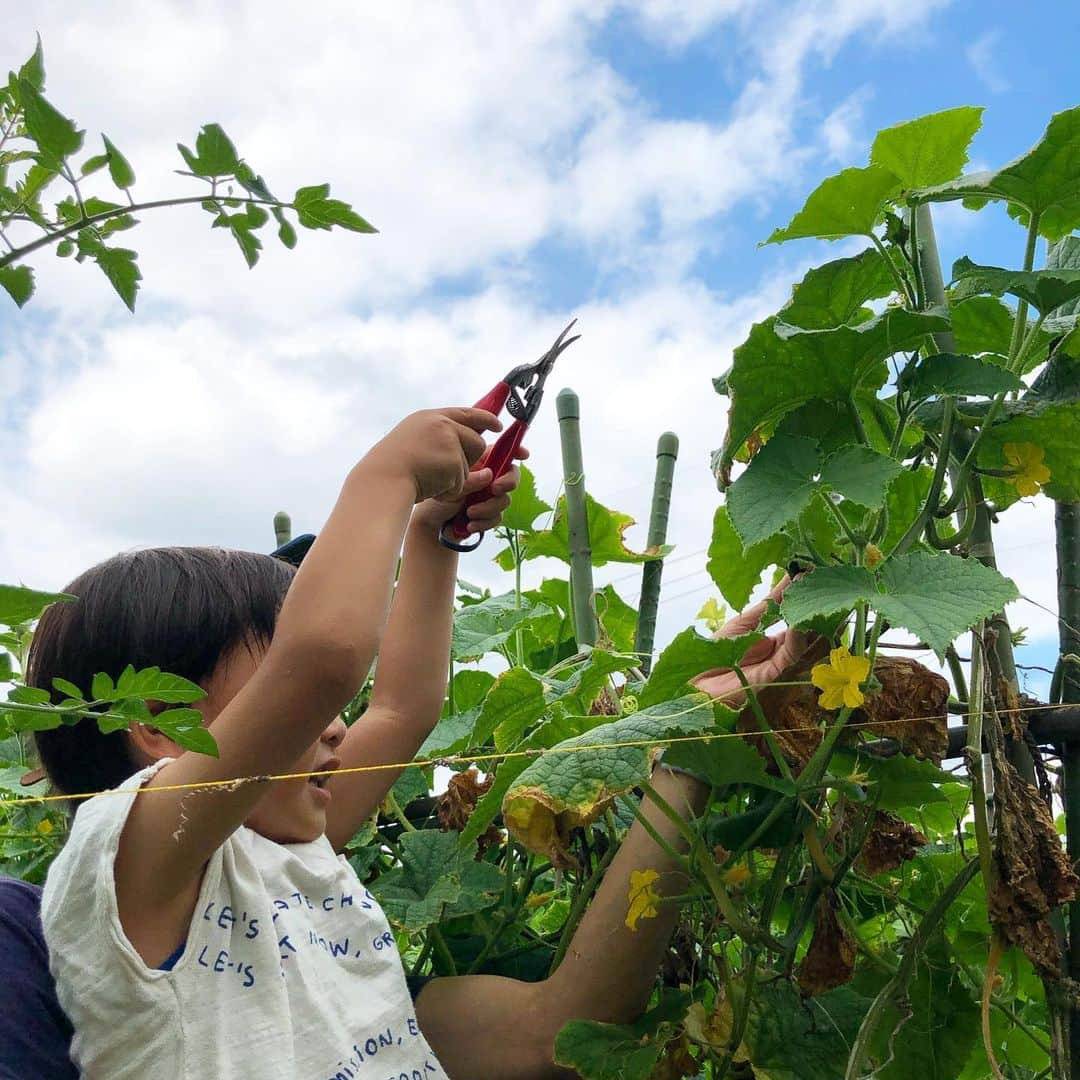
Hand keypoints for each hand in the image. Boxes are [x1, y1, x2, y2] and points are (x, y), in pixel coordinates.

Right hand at [367, 408, 501, 503]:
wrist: (383, 480)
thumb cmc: (393, 468)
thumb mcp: (414, 440)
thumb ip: (440, 437)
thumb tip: (477, 442)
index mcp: (430, 417)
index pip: (466, 414)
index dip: (485, 419)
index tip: (498, 426)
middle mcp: (441, 424)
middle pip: (476, 441)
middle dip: (469, 460)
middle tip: (443, 469)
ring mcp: (449, 441)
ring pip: (470, 464)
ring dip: (455, 478)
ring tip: (428, 477)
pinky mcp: (453, 460)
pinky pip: (461, 481)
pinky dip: (448, 490)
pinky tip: (429, 485)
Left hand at [412, 446, 528, 533]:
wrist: (431, 521)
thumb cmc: (437, 493)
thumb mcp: (451, 478)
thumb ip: (473, 475)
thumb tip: (491, 475)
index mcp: (481, 463)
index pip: (504, 452)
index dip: (516, 451)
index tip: (523, 455)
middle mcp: (489, 478)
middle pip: (512, 475)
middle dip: (507, 482)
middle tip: (495, 489)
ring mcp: (490, 497)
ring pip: (504, 500)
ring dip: (488, 508)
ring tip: (469, 512)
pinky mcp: (489, 515)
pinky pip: (497, 518)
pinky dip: (484, 522)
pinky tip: (469, 524)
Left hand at [690, 577, 809, 707]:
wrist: (696, 684)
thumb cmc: (713, 653)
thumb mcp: (742, 623)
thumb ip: (766, 606)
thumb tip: (786, 580)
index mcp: (767, 638)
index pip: (789, 615)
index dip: (799, 597)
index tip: (809, 573)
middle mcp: (774, 650)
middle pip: (800, 628)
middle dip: (810, 608)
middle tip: (822, 585)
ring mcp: (775, 662)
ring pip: (799, 642)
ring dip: (807, 622)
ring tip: (815, 600)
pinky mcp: (772, 675)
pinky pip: (788, 656)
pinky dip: (795, 640)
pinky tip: (799, 625)